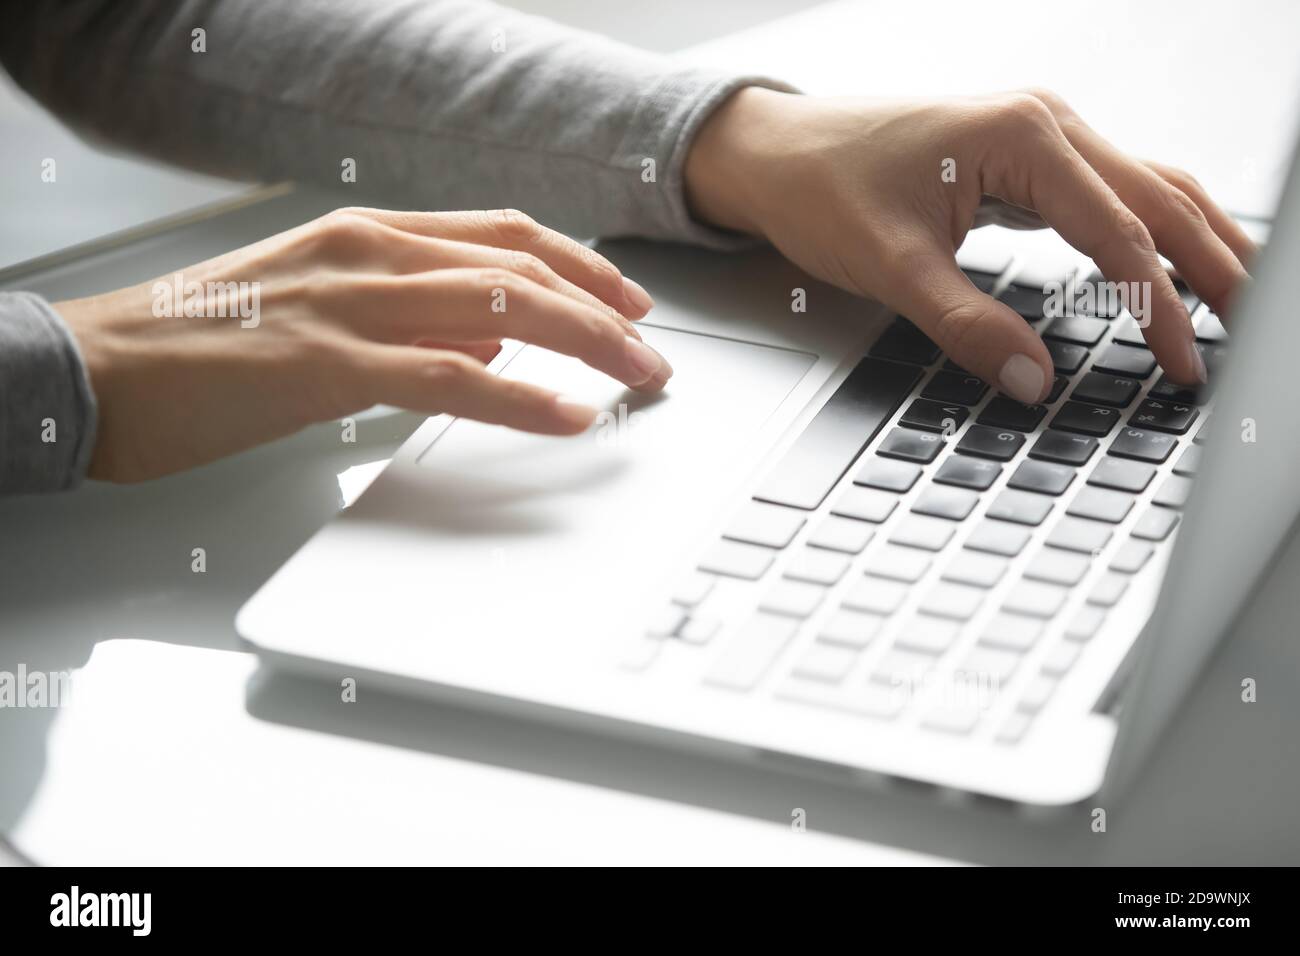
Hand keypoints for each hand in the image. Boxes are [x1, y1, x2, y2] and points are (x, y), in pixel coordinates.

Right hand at [56, 207, 667, 481]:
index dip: (580, 265)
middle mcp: (369, 253)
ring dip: (585, 344)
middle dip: (603, 308)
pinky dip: (519, 397)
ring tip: (637, 378)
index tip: (628, 300)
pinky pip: (448, 377)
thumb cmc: (205, 343)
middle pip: (521, 266)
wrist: (98, 367)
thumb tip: (492, 345)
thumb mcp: (323, 310)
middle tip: (652, 351)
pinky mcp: (326, 363)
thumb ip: (411, 319)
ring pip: (502, 309)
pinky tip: (567, 415)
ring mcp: (350, 301)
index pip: (504, 236)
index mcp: (369, 236)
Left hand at [685, 87, 1254, 402]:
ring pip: (1150, 188)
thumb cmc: (824, 189)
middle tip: (1253, 337)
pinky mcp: (1026, 157)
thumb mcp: (892, 268)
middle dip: (1215, 270)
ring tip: (1237, 304)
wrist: (777, 152)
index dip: (1160, 308)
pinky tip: (1168, 271)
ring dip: (1197, 244)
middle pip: (1163, 199)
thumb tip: (1034, 380)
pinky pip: (1112, 192)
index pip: (1122, 235)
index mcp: (1025, 137)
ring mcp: (1041, 135)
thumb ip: (967, 326)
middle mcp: (1048, 123)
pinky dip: (1151, 233)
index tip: (1182, 366)